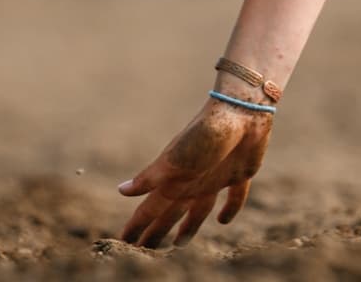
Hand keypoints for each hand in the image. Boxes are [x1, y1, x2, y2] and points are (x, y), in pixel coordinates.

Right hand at [117, 93, 272, 247]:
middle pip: (170, 213)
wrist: (240, 110)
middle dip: (156, 231)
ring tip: (179, 243)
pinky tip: (223, 221)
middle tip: (144, 249)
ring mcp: (214, 177)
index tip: (124, 242)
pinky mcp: (237, 174)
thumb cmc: (204, 134)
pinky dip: (229, 210)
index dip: (137, 226)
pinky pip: (233, 199)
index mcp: (174, 180)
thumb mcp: (175, 159)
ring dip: (188, 226)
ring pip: (197, 210)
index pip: (150, 208)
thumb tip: (121, 191)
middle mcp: (191, 181)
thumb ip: (151, 177)